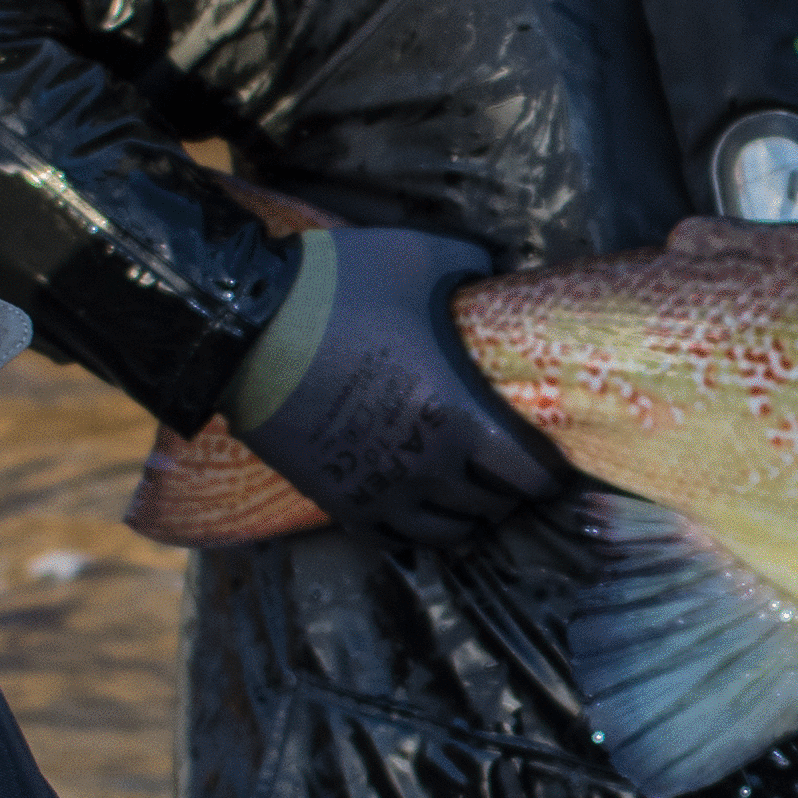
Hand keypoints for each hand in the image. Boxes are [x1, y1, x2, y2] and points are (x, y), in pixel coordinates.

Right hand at [220, 228, 565, 552]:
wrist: (244, 326)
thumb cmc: (339, 288)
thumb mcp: (420, 257)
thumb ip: (472, 266)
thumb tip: (494, 272)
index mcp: (459, 416)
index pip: (528, 474)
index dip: (548, 472)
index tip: (553, 464)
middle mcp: (427, 467)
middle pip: (493, 506)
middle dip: (510, 490)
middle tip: (511, 470)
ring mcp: (380, 491)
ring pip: (450, 533)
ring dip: (468, 516)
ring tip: (470, 494)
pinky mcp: (339, 502)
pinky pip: (396, 540)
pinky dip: (419, 531)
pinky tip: (422, 509)